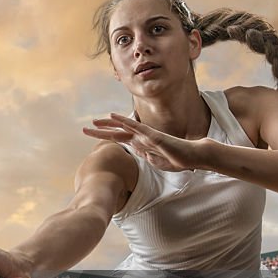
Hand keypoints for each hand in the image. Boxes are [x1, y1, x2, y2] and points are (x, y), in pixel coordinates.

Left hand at [83, 113, 206, 171]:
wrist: (193, 157)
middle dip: (101, 130)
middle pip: (117, 132)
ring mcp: (147, 135)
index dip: (106, 137)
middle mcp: (142, 138)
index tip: (94, 137)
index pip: (120, 139)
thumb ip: (148, 157)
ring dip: (108, 123)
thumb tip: (141, 155)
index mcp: (141, 144)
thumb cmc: (178, 159)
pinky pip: (136, 126)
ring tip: (93, 121)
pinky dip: (124, 120)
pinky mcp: (153, 135)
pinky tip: (114, 115)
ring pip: (123, 127)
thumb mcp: (157, 162)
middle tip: (84, 128)